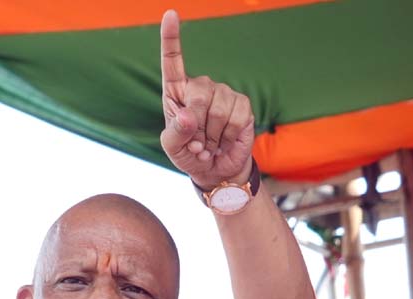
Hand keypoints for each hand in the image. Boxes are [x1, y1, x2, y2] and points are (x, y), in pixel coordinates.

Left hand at [159, 9, 254, 186]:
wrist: (215, 169)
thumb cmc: (189, 155)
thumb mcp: (174, 149)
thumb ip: (175, 133)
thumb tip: (188, 116)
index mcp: (176, 92)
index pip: (172, 60)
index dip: (170, 38)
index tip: (170, 14)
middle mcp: (200, 87)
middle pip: (198, 94)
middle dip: (197, 125)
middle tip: (197, 142)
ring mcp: (223, 93)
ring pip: (218, 108)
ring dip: (213, 134)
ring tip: (210, 143)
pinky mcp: (242, 104)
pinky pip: (236, 117)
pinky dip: (228, 135)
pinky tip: (224, 141)